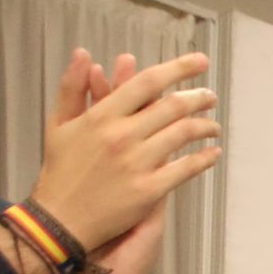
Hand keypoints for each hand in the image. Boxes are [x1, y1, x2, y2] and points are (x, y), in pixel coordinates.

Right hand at [31, 50, 220, 252]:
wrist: (61, 219)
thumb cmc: (61, 171)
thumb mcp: (59, 124)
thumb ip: (73, 88)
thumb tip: (84, 54)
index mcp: (102, 116)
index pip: (148, 82)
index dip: (179, 69)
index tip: (200, 62)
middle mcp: (122, 136)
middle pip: (173, 107)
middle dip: (199, 98)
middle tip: (210, 97)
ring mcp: (137, 163)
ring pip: (183, 134)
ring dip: (205, 126)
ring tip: (213, 125)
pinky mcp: (149, 190)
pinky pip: (186, 168)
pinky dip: (204, 158)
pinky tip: (213, 153)